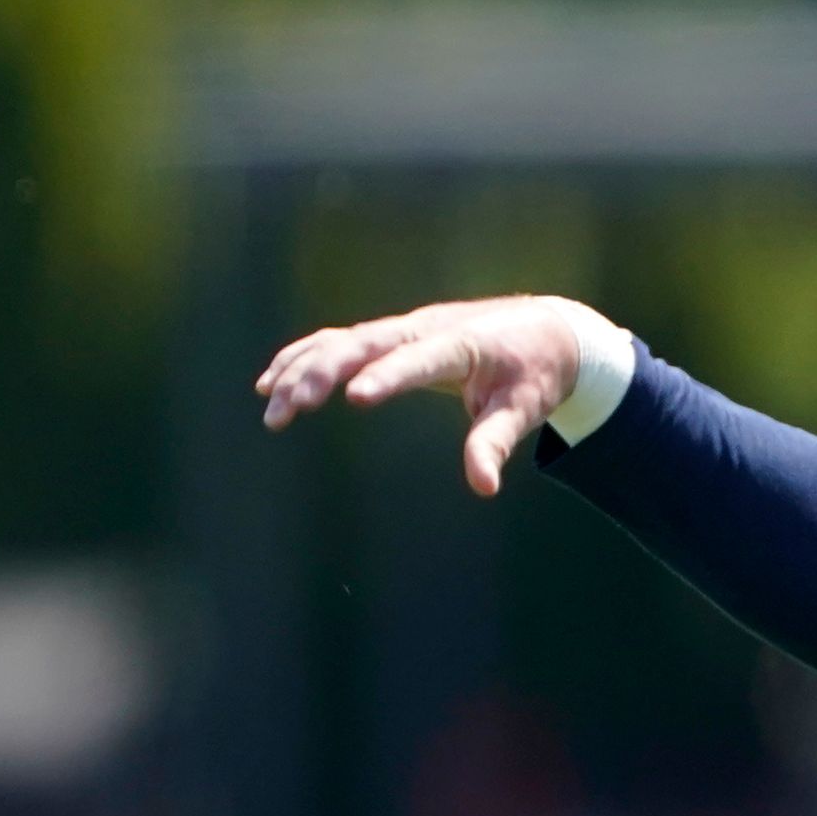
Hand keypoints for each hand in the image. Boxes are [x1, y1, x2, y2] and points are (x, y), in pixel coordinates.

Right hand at [252, 293, 617, 497]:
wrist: (545, 328)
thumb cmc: (533, 372)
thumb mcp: (524, 408)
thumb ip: (495, 443)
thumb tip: (483, 487)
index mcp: (460, 344)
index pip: (418, 359)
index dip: (387, 376)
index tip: (354, 397)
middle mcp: (423, 329)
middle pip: (361, 344)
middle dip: (320, 374)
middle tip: (287, 410)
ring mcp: (403, 328)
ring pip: (341, 340)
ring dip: (302, 369)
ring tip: (271, 406)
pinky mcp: (391, 335)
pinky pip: (338, 341)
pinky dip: (303, 357)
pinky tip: (272, 381)